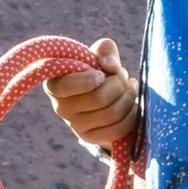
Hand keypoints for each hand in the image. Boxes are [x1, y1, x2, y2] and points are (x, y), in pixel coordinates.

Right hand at [46, 37, 137, 152]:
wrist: (102, 96)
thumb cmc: (98, 71)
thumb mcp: (100, 55)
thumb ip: (105, 50)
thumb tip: (109, 65)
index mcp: (55, 84)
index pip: (67, 86)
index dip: (89, 80)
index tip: (101, 74)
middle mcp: (60, 107)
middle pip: (99, 98)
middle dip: (119, 84)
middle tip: (122, 77)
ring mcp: (74, 125)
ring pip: (112, 112)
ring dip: (129, 97)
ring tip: (129, 88)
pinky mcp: (90, 138)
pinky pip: (118, 128)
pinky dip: (132, 114)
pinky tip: (132, 104)